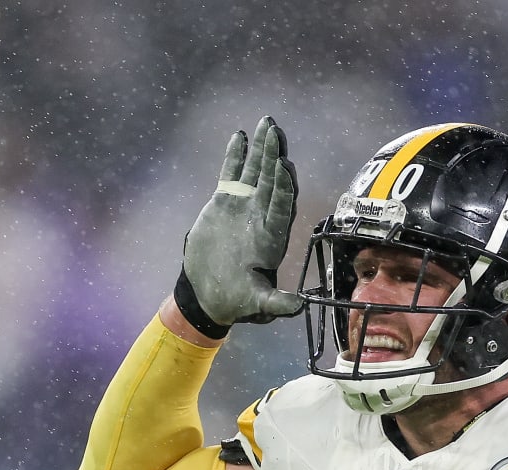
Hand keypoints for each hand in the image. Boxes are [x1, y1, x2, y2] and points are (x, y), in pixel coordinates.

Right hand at [173, 115, 304, 337]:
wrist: (209, 292)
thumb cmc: (235, 300)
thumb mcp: (256, 304)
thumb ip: (275, 303)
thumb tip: (298, 307)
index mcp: (272, 236)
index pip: (282, 205)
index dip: (284, 186)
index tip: (284, 166)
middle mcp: (261, 216)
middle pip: (272, 180)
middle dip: (275, 156)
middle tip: (276, 132)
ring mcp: (245, 206)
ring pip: (256, 171)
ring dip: (262, 149)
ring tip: (266, 123)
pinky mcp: (226, 202)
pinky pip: (232, 174)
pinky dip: (236, 155)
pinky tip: (239, 135)